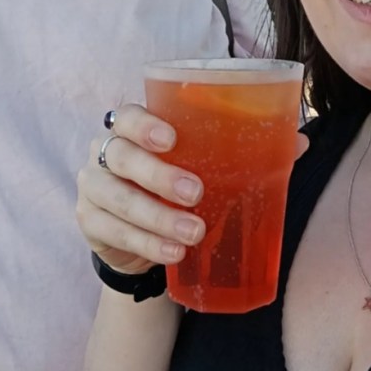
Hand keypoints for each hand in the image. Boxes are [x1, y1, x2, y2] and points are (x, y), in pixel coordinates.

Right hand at [77, 104, 205, 274]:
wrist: (136, 234)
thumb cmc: (168, 186)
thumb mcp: (188, 165)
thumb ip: (215, 155)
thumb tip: (280, 150)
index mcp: (126, 128)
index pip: (127, 117)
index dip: (145, 126)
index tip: (172, 140)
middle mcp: (102, 152)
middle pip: (122, 156)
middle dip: (159, 175)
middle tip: (195, 193)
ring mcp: (92, 187)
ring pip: (119, 198)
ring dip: (158, 217)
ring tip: (194, 232)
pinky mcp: (89, 221)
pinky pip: (116, 232)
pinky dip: (148, 244)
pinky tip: (174, 252)